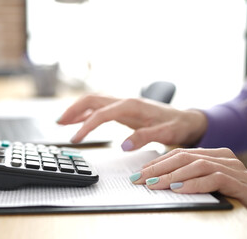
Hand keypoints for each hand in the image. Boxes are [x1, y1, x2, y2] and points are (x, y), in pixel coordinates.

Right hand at [57, 94, 206, 150]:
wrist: (187, 119)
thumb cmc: (177, 126)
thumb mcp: (166, 134)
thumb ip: (145, 137)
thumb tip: (124, 145)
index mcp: (131, 106)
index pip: (101, 114)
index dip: (85, 126)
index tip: (75, 139)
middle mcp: (124, 101)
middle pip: (91, 100)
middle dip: (73, 110)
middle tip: (59, 123)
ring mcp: (123, 103)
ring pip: (93, 101)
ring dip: (76, 109)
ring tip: (62, 121)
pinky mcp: (123, 109)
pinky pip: (100, 107)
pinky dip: (86, 113)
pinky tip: (78, 120)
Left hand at [130, 148, 246, 219]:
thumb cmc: (232, 200)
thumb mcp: (206, 187)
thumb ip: (187, 179)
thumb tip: (153, 181)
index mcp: (215, 155)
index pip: (180, 155)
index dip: (157, 163)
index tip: (138, 173)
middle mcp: (226, 159)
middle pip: (185, 158)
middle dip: (159, 169)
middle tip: (140, 179)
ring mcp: (236, 170)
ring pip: (198, 165)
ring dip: (173, 176)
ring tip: (155, 184)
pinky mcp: (244, 184)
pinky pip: (215, 179)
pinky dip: (194, 184)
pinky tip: (179, 189)